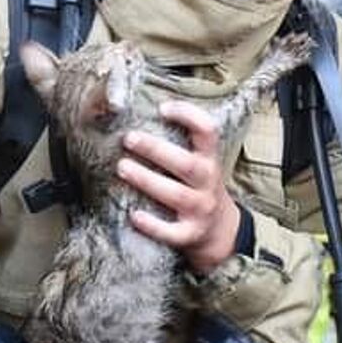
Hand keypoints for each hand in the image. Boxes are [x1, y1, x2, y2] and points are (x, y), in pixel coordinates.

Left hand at [118, 101, 241, 272]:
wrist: (219, 230)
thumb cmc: (198, 188)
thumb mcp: (199, 163)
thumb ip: (179, 145)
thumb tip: (136, 117)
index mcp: (210, 160)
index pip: (208, 131)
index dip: (188, 116)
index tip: (162, 108)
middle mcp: (208, 183)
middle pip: (186, 164)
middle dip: (156, 150)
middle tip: (128, 139)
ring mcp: (201, 210)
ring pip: (176, 195)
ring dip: (147, 180)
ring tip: (122, 168)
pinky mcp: (190, 234)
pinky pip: (172, 232)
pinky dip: (153, 225)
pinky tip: (133, 215)